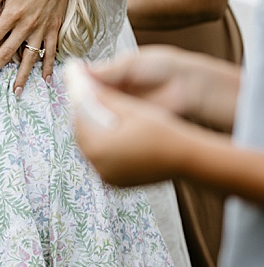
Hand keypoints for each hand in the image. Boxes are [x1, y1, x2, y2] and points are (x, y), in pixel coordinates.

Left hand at [0, 0, 80, 92]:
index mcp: (11, 13)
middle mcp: (26, 25)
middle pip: (7, 53)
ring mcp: (42, 28)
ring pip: (30, 57)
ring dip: (21, 76)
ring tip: (15, 91)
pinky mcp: (55, 28)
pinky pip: (51, 51)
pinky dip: (48, 65)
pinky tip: (45, 79)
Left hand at [72, 78, 200, 187]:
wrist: (186, 158)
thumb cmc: (161, 131)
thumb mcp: (131, 109)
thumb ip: (104, 98)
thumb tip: (85, 84)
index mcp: (97, 145)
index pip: (79, 118)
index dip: (82, 103)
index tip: (86, 92)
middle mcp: (97, 164)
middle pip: (83, 135)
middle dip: (86, 119)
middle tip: (92, 104)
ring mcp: (106, 175)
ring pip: (92, 149)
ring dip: (94, 134)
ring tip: (102, 119)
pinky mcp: (116, 182)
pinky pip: (102, 162)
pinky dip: (104, 150)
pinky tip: (112, 137)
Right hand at [87, 45, 240, 131]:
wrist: (188, 85)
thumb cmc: (162, 67)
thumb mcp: (131, 64)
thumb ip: (107, 70)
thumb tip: (78, 70)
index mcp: (110, 75)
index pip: (87, 82)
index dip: (78, 85)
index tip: (70, 86)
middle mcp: (113, 92)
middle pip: (90, 98)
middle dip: (85, 100)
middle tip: (79, 100)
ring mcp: (121, 108)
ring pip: (100, 112)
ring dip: (95, 112)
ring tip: (91, 111)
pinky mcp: (130, 122)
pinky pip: (114, 124)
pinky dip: (109, 123)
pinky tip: (104, 121)